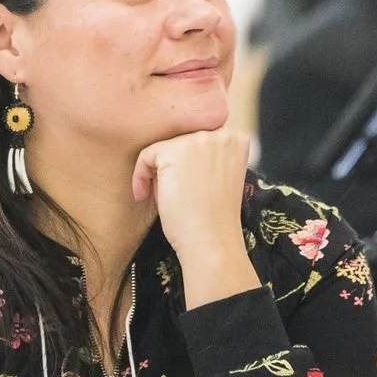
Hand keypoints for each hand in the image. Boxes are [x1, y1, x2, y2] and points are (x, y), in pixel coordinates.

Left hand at [132, 125, 261, 308]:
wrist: (212, 242)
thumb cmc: (214, 218)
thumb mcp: (219, 177)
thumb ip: (206, 157)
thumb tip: (175, 150)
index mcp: (236, 139)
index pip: (200, 139)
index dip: (188, 163)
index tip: (185, 186)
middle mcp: (220, 134)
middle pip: (181, 141)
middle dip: (173, 168)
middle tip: (173, 195)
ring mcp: (197, 140)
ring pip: (163, 148)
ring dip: (158, 173)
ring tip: (163, 198)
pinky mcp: (173, 151)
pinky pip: (146, 155)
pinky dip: (141, 176)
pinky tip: (145, 196)